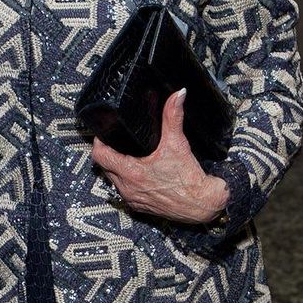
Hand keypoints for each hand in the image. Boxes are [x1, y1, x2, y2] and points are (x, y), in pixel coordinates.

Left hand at [92, 88, 228, 224]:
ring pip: (113, 179)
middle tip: (117, 140)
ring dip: (117, 167)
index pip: (99, 155)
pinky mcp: (139, 206)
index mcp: (131, 173)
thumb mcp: (178, 144)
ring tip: (126, 153)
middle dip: (109, 152)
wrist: (203, 206)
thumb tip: (178, 95)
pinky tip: (137, 171)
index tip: (105, 133)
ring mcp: (132, 199)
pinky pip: (125, 190)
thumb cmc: (190, 180)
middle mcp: (127, 188)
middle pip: (104, 166)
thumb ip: (173, 117)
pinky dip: (127, 180)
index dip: (99, 141)